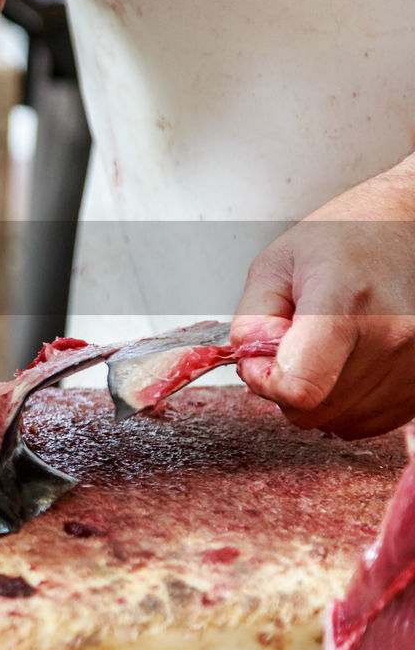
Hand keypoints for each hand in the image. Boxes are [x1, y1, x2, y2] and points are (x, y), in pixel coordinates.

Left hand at [231, 156, 414, 438]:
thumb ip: (251, 319)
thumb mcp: (277, 264)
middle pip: (314, 411)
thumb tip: (251, 362)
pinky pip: (371, 421)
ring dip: (319, 395)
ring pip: (340, 422)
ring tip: (325, 346)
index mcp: (346, 304)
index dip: (265, 381)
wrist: (410, 227)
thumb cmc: (344, 238)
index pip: (299, 388)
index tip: (260, 358)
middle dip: (287, 387)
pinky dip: (348, 401)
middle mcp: (392, 339)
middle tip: (291, 345)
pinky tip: (348, 361)